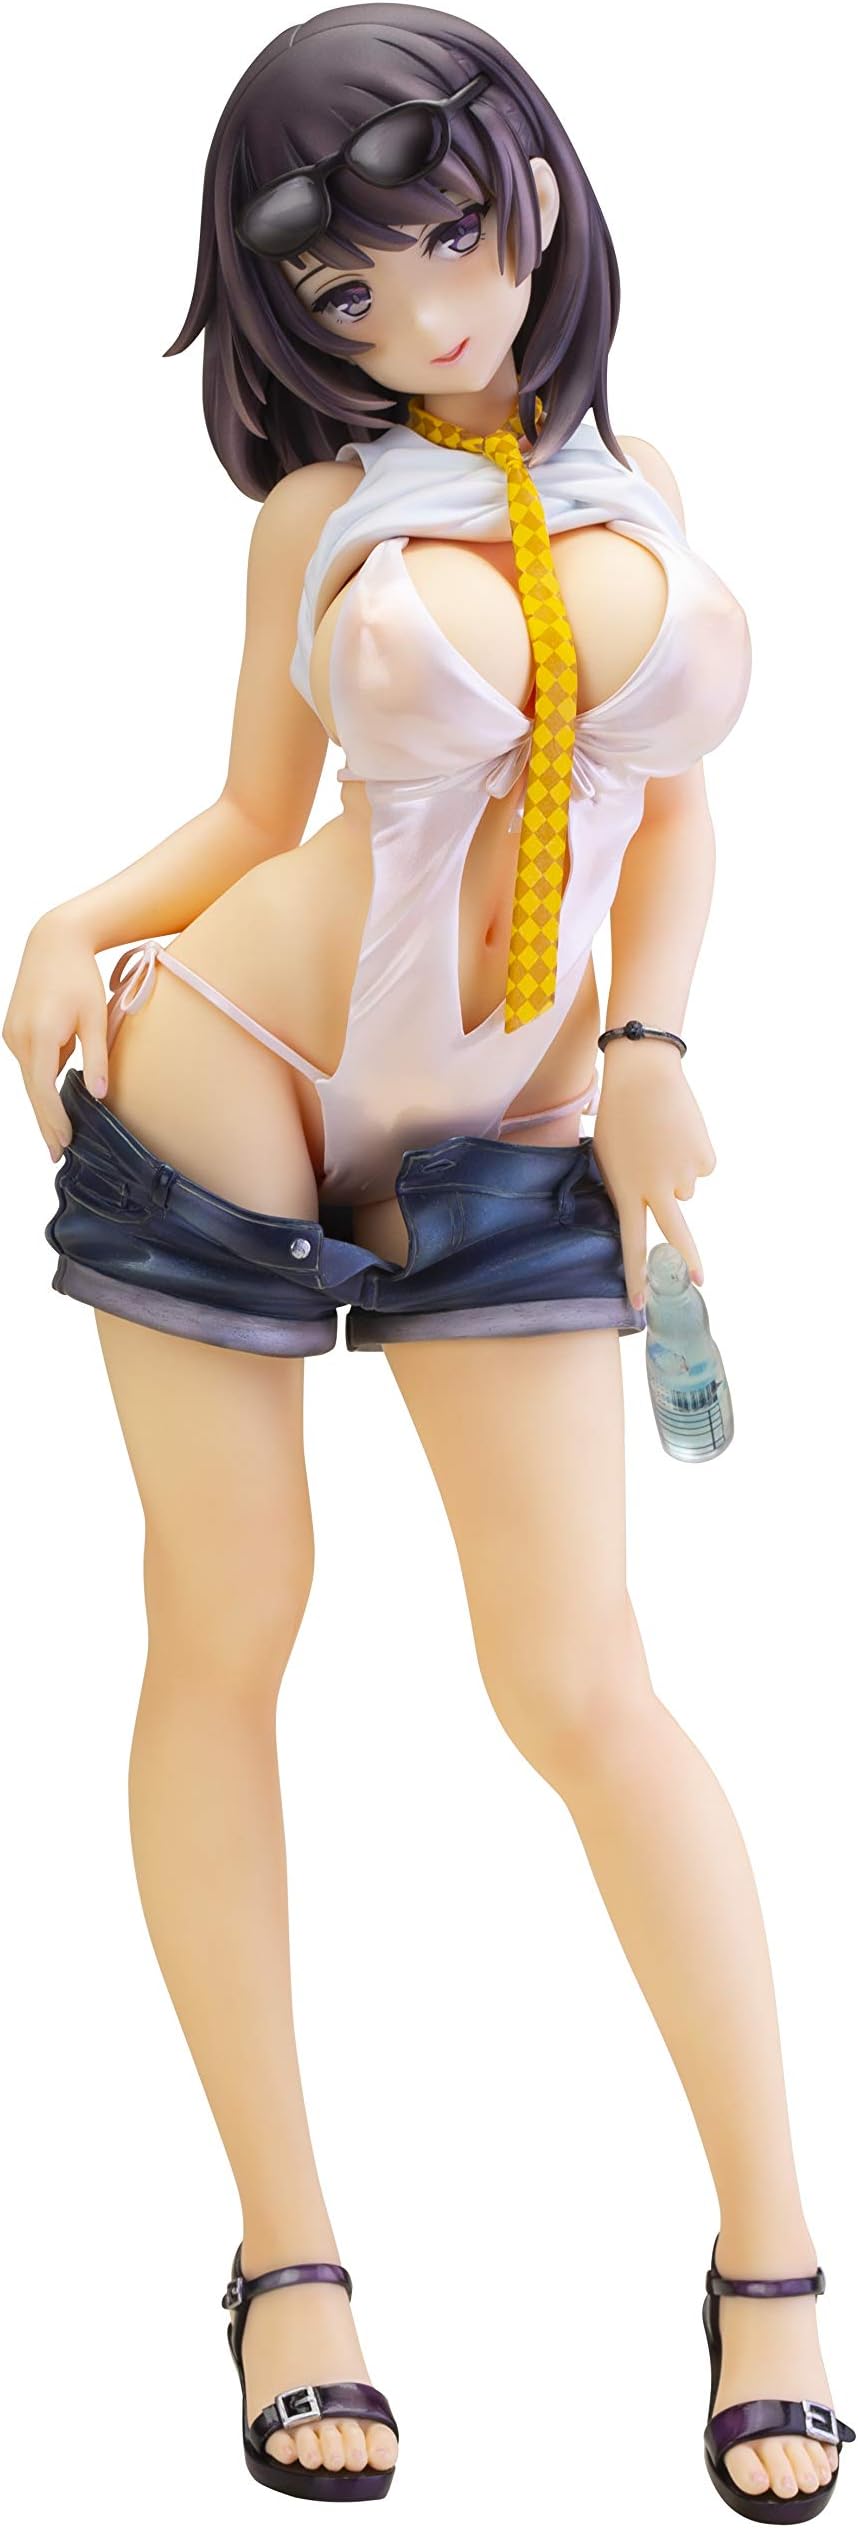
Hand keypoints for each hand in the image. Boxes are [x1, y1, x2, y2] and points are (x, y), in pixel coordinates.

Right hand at [1, 909, 109, 1160]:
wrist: (54, 942)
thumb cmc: (79, 976)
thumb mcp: (95, 1017)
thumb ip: (97, 1058)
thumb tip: (99, 1095)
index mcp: (40, 1036)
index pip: (44, 1091)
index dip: (54, 1121)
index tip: (63, 1145)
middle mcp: (19, 1038)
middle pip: (33, 1091)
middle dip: (45, 1123)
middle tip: (56, 1155)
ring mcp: (11, 1035)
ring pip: (30, 1078)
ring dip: (43, 1103)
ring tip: (59, 1133)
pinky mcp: (12, 1031)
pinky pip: (29, 1063)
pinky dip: (41, 1081)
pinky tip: (55, 1095)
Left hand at [591, 1041, 715, 1309]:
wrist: (645, 1074)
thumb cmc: (619, 1115)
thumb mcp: (609, 1156)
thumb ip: (625, 1186)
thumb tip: (650, 1206)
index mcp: (627, 1189)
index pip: (632, 1241)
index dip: (636, 1274)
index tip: (641, 1303)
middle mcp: (658, 1187)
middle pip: (675, 1233)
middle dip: (687, 1259)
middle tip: (699, 1281)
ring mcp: (684, 1173)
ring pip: (686, 1189)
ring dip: (678, 1171)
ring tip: (661, 1140)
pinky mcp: (705, 1158)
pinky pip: (701, 1168)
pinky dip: (693, 1155)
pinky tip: (679, 1132)